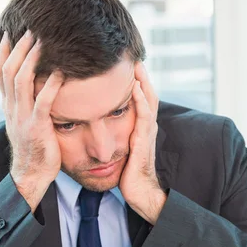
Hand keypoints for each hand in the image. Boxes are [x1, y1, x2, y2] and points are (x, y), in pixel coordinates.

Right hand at [0, 31, 63, 211]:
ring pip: (21, 81)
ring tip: (43, 41)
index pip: (0, 72)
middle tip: (31, 28)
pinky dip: (51, 85)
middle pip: (9, 70)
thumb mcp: (24, 121)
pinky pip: (43, 102)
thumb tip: (34, 85)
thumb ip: (26, 103)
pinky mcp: (37, 127)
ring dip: (32, 59)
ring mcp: (23, 118)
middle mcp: (12, 108)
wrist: (31, 174)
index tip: (11, 31)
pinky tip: (60, 72)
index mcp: (8, 106)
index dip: (4, 50)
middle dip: (19, 48)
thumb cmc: (34, 148)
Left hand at [119, 61, 166, 224]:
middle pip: (147, 92)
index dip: (134, 79)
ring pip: (149, 99)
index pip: (139, 97)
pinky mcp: (144, 141)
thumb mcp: (119, 150)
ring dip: (143, 80)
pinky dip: (141, 100)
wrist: (138, 193)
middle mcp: (146, 126)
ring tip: (135, 62)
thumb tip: (97, 126)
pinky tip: (135, 88)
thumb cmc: (127, 174)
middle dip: (140, 73)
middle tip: (131, 53)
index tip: (122, 62)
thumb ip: (114, 136)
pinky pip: (144, 116)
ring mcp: (147, 132)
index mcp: (139, 127)